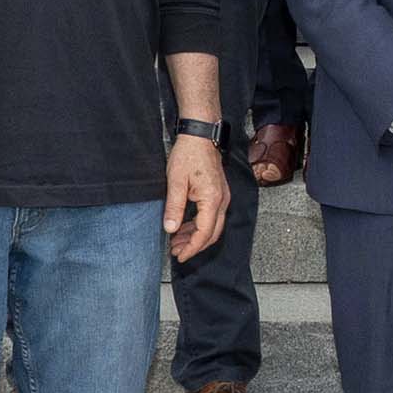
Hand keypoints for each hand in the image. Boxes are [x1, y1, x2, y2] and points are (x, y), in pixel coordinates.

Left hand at [165, 133, 228, 259]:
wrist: (200, 135)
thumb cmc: (189, 154)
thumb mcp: (175, 181)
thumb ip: (174, 207)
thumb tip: (170, 229)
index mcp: (212, 200)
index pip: (204, 233)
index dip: (192, 248)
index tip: (179, 256)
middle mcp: (222, 200)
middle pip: (212, 233)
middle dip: (194, 246)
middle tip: (176, 252)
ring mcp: (222, 197)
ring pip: (212, 226)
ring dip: (196, 236)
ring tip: (177, 241)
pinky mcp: (218, 193)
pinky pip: (212, 216)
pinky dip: (199, 225)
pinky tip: (185, 226)